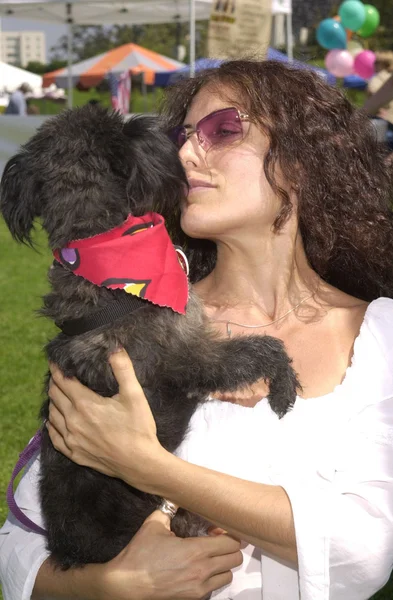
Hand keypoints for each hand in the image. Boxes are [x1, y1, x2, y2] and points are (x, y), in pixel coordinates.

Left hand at [47, 348, 165, 489]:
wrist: (140, 463)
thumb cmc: (138, 429)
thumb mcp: (135, 395)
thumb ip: (123, 369)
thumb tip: (115, 348)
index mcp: (85, 404)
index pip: (63, 382)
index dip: (57, 370)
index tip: (54, 361)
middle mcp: (73, 421)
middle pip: (55, 396)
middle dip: (55, 383)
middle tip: (58, 375)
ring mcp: (72, 440)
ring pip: (52, 415)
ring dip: (53, 402)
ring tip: (57, 394)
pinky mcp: (75, 454)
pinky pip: (54, 437)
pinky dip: (52, 425)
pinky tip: (53, 421)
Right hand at [98, 510, 242, 599]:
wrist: (127, 584)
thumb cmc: (139, 556)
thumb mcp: (153, 525)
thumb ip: (168, 510)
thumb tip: (174, 498)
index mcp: (196, 550)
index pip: (231, 543)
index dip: (228, 534)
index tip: (219, 530)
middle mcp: (202, 570)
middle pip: (235, 559)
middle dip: (230, 548)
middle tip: (218, 542)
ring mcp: (199, 588)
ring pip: (228, 576)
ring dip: (223, 565)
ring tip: (210, 558)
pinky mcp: (193, 598)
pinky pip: (214, 588)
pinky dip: (212, 579)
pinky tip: (200, 571)